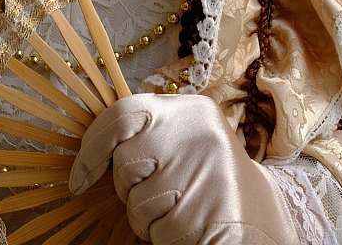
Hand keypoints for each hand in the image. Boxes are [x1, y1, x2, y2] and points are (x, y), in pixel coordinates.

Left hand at [69, 93, 299, 244]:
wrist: (262, 219)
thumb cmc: (207, 179)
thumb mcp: (181, 142)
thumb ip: (145, 135)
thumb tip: (89, 150)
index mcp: (187, 110)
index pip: (122, 114)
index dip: (92, 148)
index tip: (79, 178)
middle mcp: (196, 133)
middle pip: (125, 164)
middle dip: (129, 190)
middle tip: (156, 196)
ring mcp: (203, 171)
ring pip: (138, 203)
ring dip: (148, 219)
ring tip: (179, 210)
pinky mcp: (206, 211)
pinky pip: (158, 232)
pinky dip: (165, 237)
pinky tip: (190, 227)